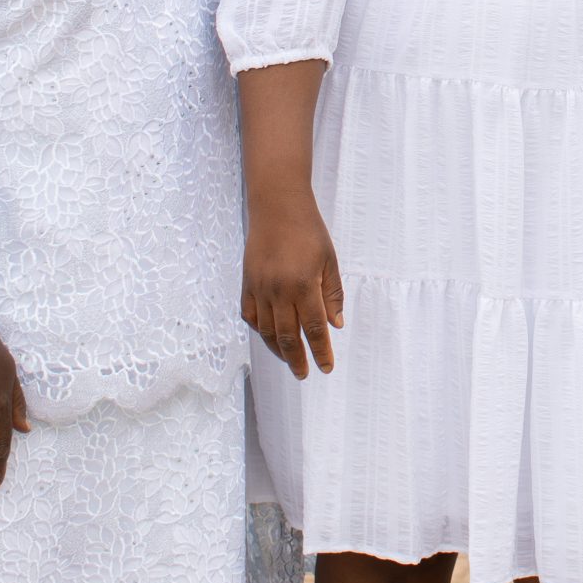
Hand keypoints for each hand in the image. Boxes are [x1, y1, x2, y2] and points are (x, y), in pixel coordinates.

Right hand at [242, 196, 344, 379]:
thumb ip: (332, 294)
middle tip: (304, 374)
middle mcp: (279, 291)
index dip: (321, 351)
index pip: (315, 329)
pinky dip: (260, 330)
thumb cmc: (309, 231)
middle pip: (288, 336)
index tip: (326, 367)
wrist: (277, 208)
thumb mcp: (329, 260)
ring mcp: (260, 289)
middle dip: (298, 359)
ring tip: (290, 360)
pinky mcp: (247, 284)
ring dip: (279, 350)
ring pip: (267, 331)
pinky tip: (270, 337)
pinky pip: (251, 316)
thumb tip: (336, 325)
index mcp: (304, 285)